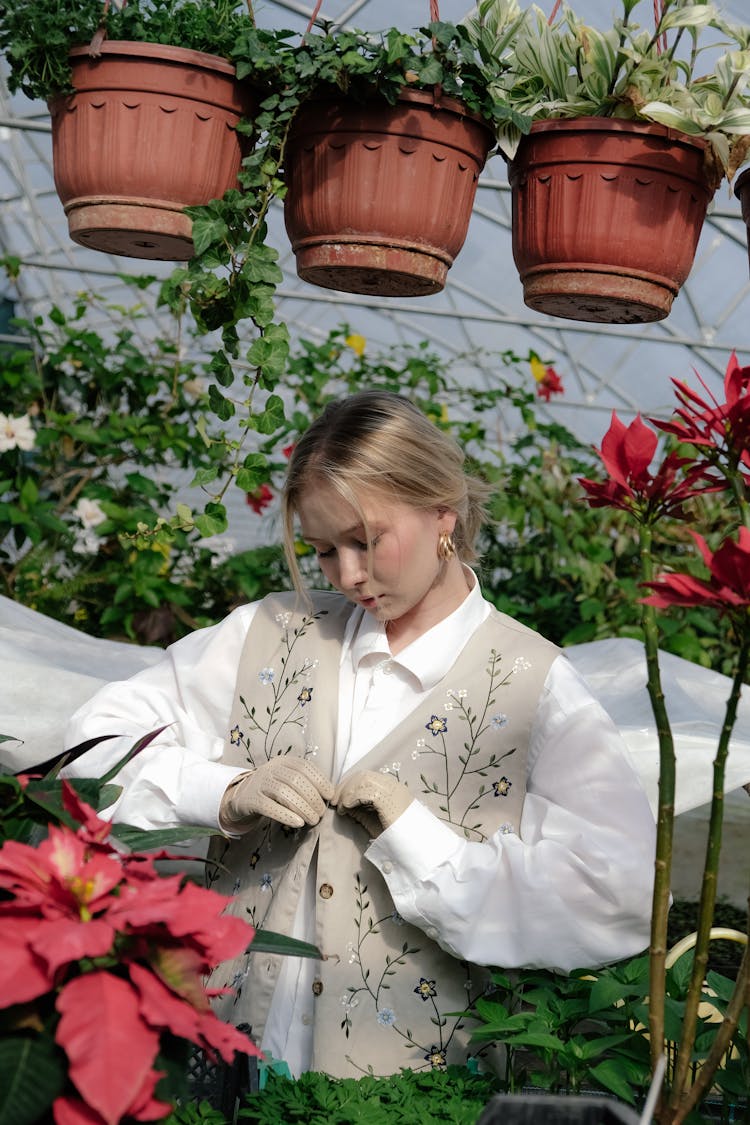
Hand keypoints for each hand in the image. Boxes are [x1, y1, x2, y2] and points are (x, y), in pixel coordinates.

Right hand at [220, 757, 334, 831]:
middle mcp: (270, 769)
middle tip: (321, 813)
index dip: (320, 780)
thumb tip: (329, 795)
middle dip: (312, 798)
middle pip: (295, 780)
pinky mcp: (251, 800)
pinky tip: (298, 823)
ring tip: (313, 820)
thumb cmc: (273, 790)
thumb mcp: (288, 780)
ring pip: (283, 793)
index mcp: (283, 761)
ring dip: (302, 808)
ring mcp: (259, 783)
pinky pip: (269, 807)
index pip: (304, 767)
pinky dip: (286, 815)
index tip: (330, 795)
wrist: (242, 796)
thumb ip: (305, 783)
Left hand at [334, 770, 412, 837]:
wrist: (414, 848)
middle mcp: (393, 785)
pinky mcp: (388, 799)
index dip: (349, 785)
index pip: (366, 777)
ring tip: (341, 807)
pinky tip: (346, 809)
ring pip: (362, 779)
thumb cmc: (396, 838)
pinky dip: (351, 798)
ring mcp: (392, 790)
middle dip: (345, 786)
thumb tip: (343, 804)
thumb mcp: (374, 821)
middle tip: (335, 801)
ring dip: (346, 792)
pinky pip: (364, 791)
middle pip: (362, 775)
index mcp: (392, 788)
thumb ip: (361, 810)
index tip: (339, 798)